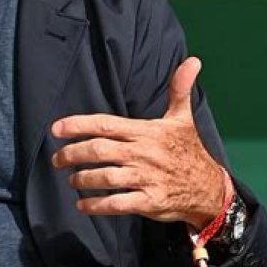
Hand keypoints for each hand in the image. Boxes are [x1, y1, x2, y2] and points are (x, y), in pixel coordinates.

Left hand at [51, 57, 223, 227]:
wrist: (210, 188)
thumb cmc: (189, 151)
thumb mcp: (183, 119)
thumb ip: (179, 90)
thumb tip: (192, 60)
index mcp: (146, 132)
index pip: (106, 124)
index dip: (78, 125)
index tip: (56, 128)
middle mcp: (144, 153)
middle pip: (99, 150)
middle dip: (72, 154)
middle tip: (56, 159)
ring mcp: (147, 178)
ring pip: (105, 177)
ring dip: (82, 179)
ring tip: (71, 180)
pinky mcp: (150, 202)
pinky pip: (117, 204)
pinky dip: (97, 206)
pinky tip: (83, 205)